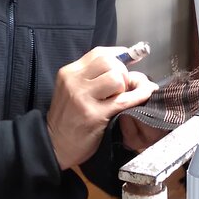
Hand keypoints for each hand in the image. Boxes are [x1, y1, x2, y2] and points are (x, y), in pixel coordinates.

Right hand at [46, 47, 157, 169]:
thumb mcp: (72, 90)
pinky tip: (144, 95)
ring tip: (121, 97)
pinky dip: (139, 96)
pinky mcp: (94, 116)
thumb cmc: (67, 118)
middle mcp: (74, 82)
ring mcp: (83, 98)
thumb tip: (128, 61)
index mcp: (69, 73)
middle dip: (123, 72)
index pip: (99, 53)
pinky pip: (123, 100)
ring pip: (116, 78)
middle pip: (109, 62)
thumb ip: (94, 76)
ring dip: (125, 86)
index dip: (119, 56)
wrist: (54, 145)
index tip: (130, 61)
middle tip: (123, 86)